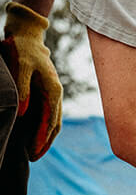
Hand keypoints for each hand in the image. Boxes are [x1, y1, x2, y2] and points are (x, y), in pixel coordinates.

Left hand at [1, 2, 62, 159]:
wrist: (28, 37)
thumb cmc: (23, 51)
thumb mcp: (20, 68)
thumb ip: (23, 90)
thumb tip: (23, 113)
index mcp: (53, 91)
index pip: (50, 121)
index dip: (41, 138)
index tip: (33, 151)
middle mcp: (57, 95)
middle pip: (55, 126)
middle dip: (45, 143)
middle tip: (33, 158)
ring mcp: (53, 94)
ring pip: (54, 122)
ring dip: (46, 138)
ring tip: (35, 152)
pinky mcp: (48, 93)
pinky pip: (50, 116)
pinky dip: (45, 129)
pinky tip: (37, 136)